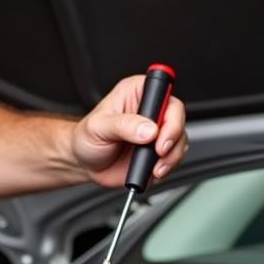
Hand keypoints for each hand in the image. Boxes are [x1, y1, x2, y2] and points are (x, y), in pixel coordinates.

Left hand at [71, 74, 187, 188]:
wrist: (84, 163)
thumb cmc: (86, 138)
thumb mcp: (98, 127)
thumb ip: (123, 126)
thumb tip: (148, 130)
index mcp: (136, 93)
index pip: (163, 93)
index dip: (167, 112)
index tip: (158, 132)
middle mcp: (150, 110)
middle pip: (177, 117)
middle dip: (172, 137)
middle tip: (159, 151)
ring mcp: (157, 132)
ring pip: (180, 139)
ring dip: (171, 156)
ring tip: (154, 166)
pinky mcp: (159, 152)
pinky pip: (174, 157)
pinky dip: (168, 166)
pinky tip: (153, 170)